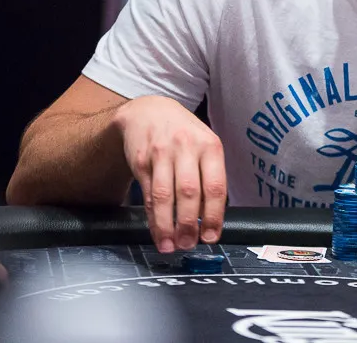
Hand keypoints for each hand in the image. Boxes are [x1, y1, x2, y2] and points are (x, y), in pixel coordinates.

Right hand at [115, 96, 226, 252]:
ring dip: (167, 226)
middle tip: (189, 244)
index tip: (212, 236)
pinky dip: (153, 218)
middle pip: (189, 193)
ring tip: (171, 245)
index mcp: (210, 146)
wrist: (147, 111)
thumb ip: (210, 176)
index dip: (214, 215)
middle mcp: (186, 148)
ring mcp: (162, 154)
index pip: (215, 186)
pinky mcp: (141, 162)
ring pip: (165, 196)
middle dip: (189, 224)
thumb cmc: (183, 134)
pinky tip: (157, 231)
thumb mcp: (204, 145)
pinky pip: (149, 195)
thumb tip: (211, 218)